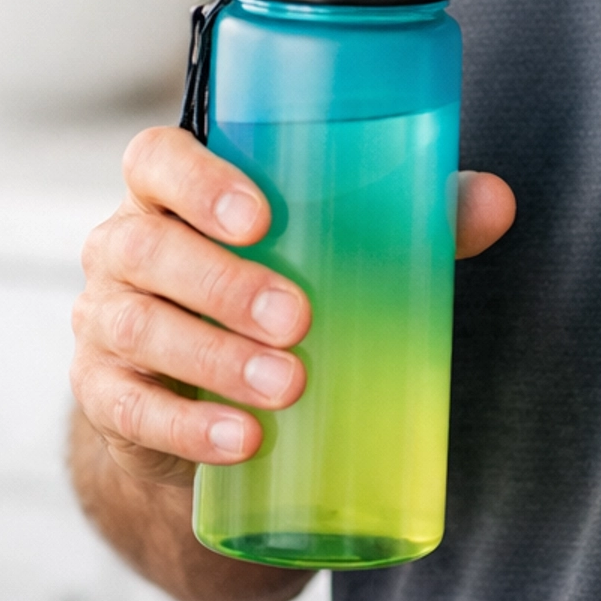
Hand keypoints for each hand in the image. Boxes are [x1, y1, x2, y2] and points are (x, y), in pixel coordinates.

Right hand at [72, 124, 515, 489]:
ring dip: (212, 359)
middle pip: (147, 249)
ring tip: (287, 384)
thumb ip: (410, 217)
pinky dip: (187, 428)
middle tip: (298, 318)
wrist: (207, 398)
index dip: (197, 181)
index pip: (155, 159)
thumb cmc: (278, 284)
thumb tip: (497, 201)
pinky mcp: (105, 398)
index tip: (260, 216)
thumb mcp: (331, 248)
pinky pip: (129, 410)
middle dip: (222, 283)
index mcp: (169, 190)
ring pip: (137, 328)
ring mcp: (103, 323)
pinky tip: (242, 441)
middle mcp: (123, 246)